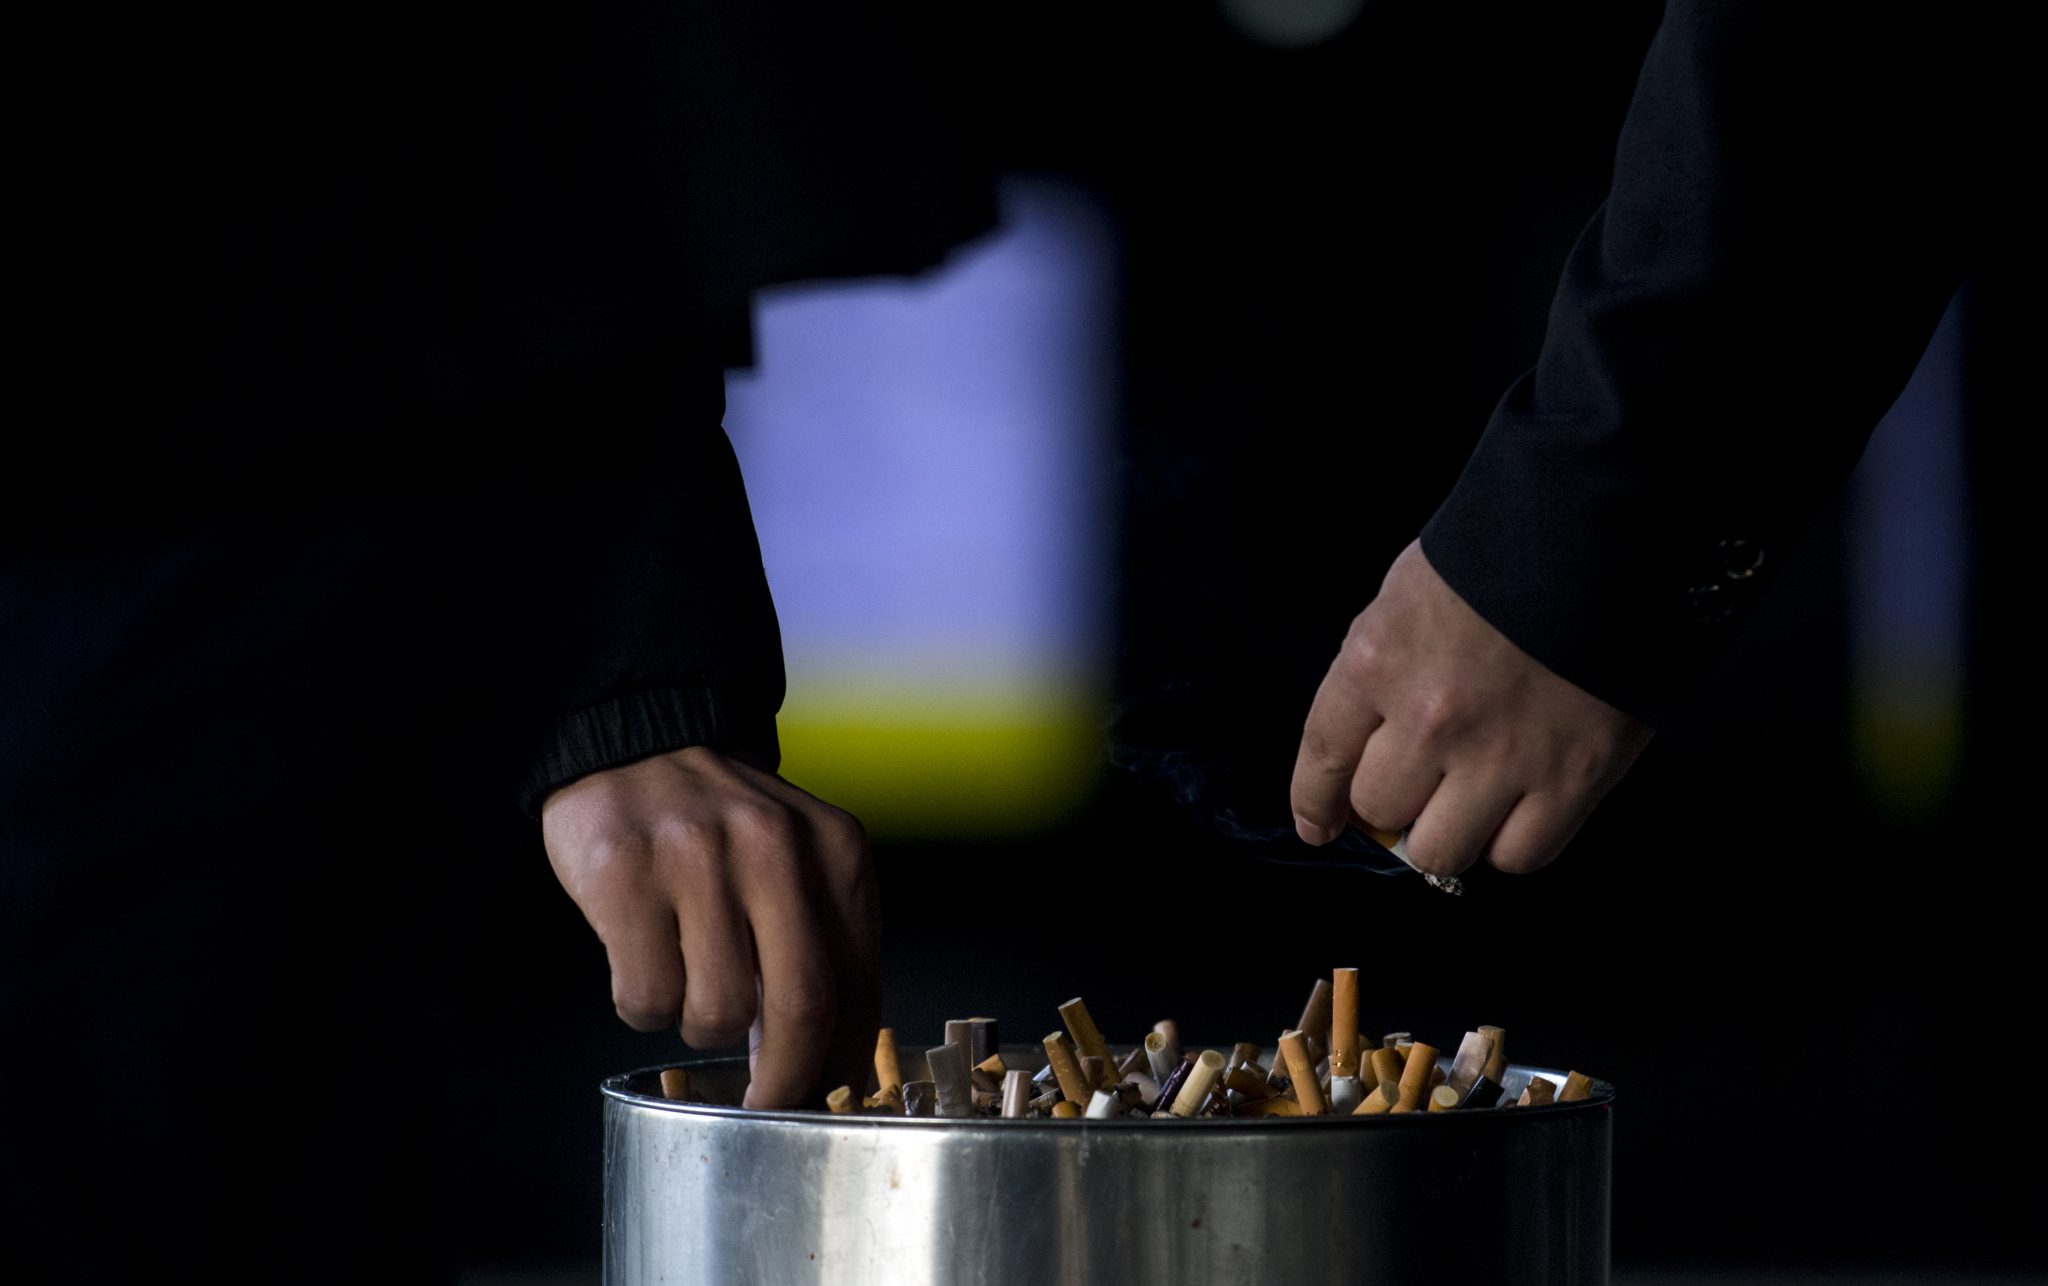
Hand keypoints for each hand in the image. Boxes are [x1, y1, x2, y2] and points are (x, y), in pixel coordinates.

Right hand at [542, 746, 877, 1107]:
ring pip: (717, 1013)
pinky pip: (646, 996)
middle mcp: (775, 848)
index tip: (820, 1099)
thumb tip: (828, 1064)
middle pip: (801, 1009)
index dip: (839, 1063)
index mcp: (836, 850)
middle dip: (783, 1079)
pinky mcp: (626, 874)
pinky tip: (643, 960)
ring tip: (686, 980)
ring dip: (699, 1026)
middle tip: (762, 1102)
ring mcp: (698, 858)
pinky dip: (643, 1006)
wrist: (635, 743)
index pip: (858, 986)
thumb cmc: (720, 828)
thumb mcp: (798, 864)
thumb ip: (821, 946)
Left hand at [1290, 540, 1651, 875]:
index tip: (1319, 824)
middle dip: (1391, 805)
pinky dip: (1512, 843)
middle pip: (1379, 811)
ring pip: (1441, 852)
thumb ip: (1379, 673)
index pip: (1323, 758)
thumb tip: (1362, 753)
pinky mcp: (1572, 778)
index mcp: (1378, 661)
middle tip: (1417, 791)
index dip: (1315, 803)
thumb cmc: (1501, 553)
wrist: (1605, 531)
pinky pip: (1519, 855)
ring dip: (1447, 833)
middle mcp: (1429, 718)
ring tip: (1467, 803)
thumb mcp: (1408, 596)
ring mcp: (1501, 755)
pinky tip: (1518, 811)